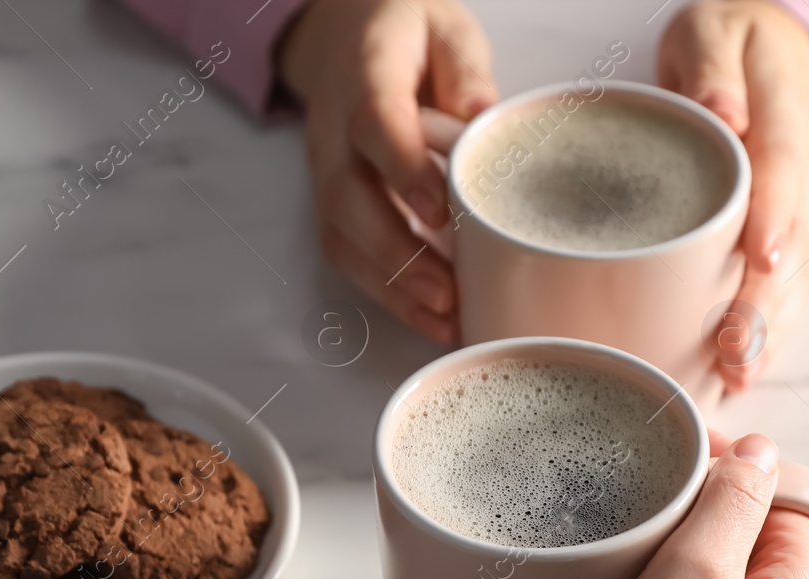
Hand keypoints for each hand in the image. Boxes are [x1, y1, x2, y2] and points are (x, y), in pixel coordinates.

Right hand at [277, 0, 497, 342]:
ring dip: (390, 284)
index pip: (375, 122)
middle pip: (347, 196)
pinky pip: (346, 252)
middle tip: (445, 290)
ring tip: (442, 318)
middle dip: (395, 251)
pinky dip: (383, 291)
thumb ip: (464, 69)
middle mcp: (333, 128)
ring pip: (340, 235)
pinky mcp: (331, 202)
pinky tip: (428, 316)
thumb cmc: (408, 37)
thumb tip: (483, 116)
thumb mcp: (445, 29)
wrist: (349, 36)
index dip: (402, 168)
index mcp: (365, 74)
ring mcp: (325, 169)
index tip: (440, 212)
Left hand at [658, 1, 808, 392]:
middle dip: (768, 301)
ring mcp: (796, 214)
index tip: (761, 259)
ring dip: (772, 332)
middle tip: (737, 348)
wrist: (766, 58)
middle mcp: (796, 176)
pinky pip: (788, 292)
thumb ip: (714, 71)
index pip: (782, 172)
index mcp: (780, 120)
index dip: (775, 217)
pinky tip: (741, 376)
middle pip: (795, 244)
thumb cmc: (727, 49)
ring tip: (738, 376)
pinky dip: (770, 336)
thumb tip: (723, 115)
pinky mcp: (785, 242)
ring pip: (797, 279)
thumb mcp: (713, 35)